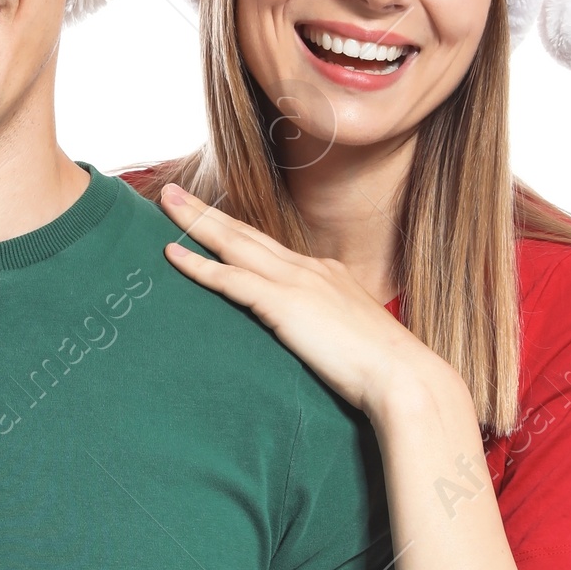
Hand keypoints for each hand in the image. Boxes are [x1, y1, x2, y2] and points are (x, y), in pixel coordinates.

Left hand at [158, 182, 434, 418]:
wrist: (404, 377)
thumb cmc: (383, 369)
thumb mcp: (351, 336)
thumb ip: (326, 327)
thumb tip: (313, 337)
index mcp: (326, 274)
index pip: (270, 248)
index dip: (236, 233)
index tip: (208, 219)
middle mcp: (310, 269)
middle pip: (247, 234)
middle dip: (206, 212)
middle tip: (173, 192)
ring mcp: (297, 283)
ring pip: (235, 245)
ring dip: (196, 223)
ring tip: (166, 203)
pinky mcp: (285, 304)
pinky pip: (232, 279)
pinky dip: (200, 265)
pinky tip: (173, 254)